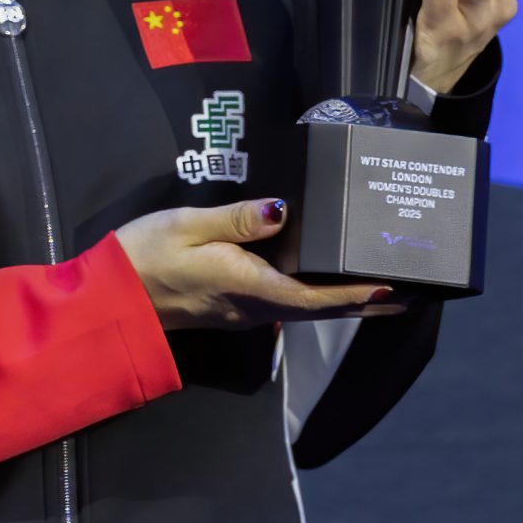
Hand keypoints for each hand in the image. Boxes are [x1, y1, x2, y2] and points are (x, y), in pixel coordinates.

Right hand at [114, 197, 410, 330]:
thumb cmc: (143, 256)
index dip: (358, 296)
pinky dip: (319, 298)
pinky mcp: (233, 306)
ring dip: (347, 302)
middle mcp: (253, 307)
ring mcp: (243, 311)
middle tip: (413, 296)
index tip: (396, 291)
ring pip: (307, 309)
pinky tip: (328, 284)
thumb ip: (237, 219)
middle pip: (321, 310)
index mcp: (247, 286)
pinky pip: (288, 304)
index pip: (315, 298)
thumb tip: (283, 211)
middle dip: (368, 304)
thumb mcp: (186, 226)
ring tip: (385, 289)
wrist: (109, 297)